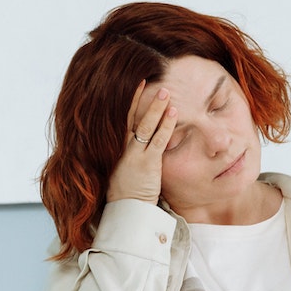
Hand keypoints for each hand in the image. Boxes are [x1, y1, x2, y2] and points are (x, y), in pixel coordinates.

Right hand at [106, 82, 176, 204]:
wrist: (126, 211)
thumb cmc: (126, 193)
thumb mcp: (122, 171)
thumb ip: (129, 155)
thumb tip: (137, 144)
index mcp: (117, 149)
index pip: (123, 121)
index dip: (129, 103)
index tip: (137, 86)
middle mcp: (123, 149)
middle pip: (131, 118)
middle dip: (140, 99)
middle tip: (149, 79)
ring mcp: (135, 155)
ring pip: (145, 126)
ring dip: (156, 107)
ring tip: (165, 91)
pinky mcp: (147, 163)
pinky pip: (158, 140)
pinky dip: (166, 125)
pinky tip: (173, 113)